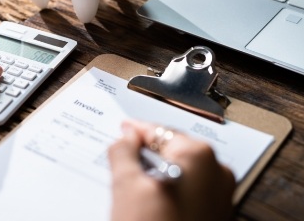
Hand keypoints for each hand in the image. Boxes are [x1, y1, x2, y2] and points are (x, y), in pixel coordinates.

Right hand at [108, 120, 234, 220]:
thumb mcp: (126, 186)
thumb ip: (123, 151)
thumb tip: (126, 137)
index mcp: (199, 157)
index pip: (159, 131)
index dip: (136, 130)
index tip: (124, 129)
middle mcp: (217, 173)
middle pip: (172, 150)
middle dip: (146, 152)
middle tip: (122, 154)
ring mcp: (219, 196)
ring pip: (179, 171)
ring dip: (155, 171)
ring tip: (131, 181)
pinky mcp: (215, 215)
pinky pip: (188, 190)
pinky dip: (168, 188)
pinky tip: (148, 200)